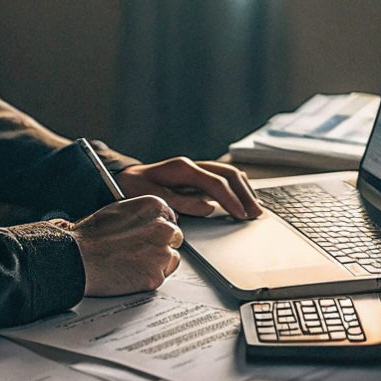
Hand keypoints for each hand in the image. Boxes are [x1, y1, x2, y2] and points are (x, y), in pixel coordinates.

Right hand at [67, 196, 182, 296]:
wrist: (78, 258)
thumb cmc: (92, 234)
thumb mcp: (119, 209)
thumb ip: (143, 214)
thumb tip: (153, 221)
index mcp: (155, 206)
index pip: (170, 218)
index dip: (158, 229)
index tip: (149, 235)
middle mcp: (164, 227)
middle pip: (174, 237)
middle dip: (161, 244)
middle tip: (139, 250)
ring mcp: (162, 253)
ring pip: (171, 258)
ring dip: (158, 261)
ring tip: (133, 262)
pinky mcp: (157, 276)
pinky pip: (161, 276)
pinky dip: (150, 277)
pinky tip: (131, 272)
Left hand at [117, 158, 262, 219]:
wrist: (124, 178)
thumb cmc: (135, 188)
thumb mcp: (152, 197)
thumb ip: (181, 203)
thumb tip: (209, 208)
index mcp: (183, 169)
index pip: (216, 183)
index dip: (231, 200)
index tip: (241, 216)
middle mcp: (193, 165)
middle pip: (229, 175)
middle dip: (245, 194)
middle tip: (256, 214)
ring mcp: (196, 168)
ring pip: (229, 174)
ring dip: (245, 190)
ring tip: (255, 209)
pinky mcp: (197, 176)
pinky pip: (224, 178)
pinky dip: (238, 188)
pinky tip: (244, 200)